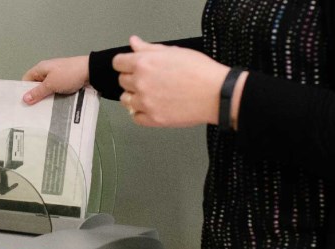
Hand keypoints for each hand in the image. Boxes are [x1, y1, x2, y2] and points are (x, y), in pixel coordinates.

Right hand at [21, 55, 89, 104]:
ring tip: (43, 111)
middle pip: (36, 86)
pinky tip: (54, 107)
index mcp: (41, 68)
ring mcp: (57, 77)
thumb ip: (38, 92)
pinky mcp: (65, 82)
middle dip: (35, 97)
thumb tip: (24, 99)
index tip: (23, 103)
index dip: (24, 90)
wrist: (90, 71)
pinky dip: (54, 98)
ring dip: (46, 98)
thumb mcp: (51, 84)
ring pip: (47, 90)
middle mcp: (47, 72)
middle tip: (32, 110)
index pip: (26, 79)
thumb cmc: (68, 75)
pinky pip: (55, 91)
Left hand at [113, 36, 228, 126]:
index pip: (118, 63)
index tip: (131, 66)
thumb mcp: (174, 52)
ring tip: (151, 94)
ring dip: (135, 96)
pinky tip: (153, 107)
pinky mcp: (153, 119)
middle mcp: (141, 83)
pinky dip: (141, 113)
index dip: (126, 63)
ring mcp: (146, 103)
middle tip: (150, 79)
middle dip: (133, 78)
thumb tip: (134, 43)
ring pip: (126, 100)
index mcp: (144, 63)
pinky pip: (136, 117)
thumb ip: (149, 48)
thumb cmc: (200, 71)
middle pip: (122, 81)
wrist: (216, 94)